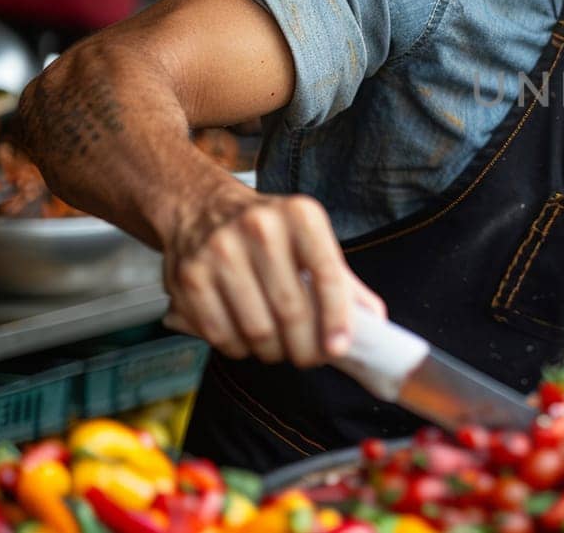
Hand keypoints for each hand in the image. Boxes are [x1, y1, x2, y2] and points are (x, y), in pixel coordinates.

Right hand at [161, 183, 384, 366]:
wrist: (201, 207)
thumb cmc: (267, 231)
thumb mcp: (309, 239)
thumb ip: (342, 280)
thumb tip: (375, 319)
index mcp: (300, 216)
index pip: (328, 275)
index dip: (337, 318)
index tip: (339, 348)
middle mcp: (259, 227)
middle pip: (291, 311)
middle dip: (305, 347)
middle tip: (309, 357)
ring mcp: (220, 251)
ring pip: (256, 329)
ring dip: (273, 352)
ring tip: (279, 348)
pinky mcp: (189, 277)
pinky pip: (221, 335)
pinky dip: (238, 349)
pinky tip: (247, 341)